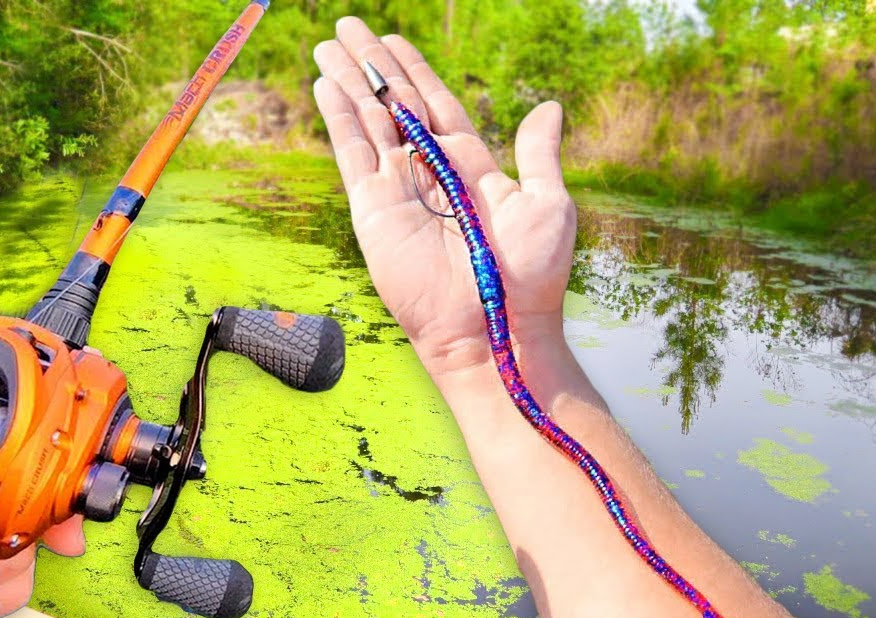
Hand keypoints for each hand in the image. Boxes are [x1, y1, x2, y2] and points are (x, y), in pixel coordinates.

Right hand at [312, 18, 576, 378]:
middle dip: (372, 65)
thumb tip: (549, 108)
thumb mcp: (548, 204)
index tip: (392, 38)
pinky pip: (353, 154)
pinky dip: (339, 119)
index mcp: (470, 166)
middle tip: (347, 26)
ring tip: (328, 46)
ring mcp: (398, 191)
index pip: (436, 104)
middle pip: (394, 105)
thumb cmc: (530, 276)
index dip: (414, 70)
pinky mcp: (374, 211)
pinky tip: (326, 88)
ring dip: (348, 83)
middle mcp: (430, 174)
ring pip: (368, 122)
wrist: (494, 329)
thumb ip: (539, 154)